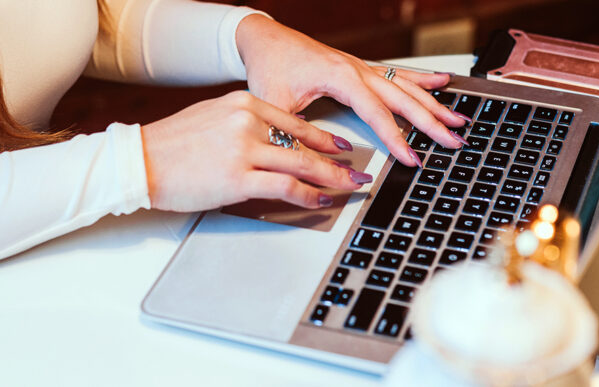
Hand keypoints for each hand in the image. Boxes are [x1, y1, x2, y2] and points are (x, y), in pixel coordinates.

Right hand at [141, 91, 370, 211]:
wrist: (140, 159)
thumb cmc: (173, 144)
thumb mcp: (213, 119)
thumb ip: (246, 126)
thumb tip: (275, 144)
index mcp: (243, 104)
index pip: (296, 123)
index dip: (325, 139)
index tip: (343, 149)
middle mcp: (248, 122)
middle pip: (306, 144)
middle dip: (339, 162)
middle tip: (359, 173)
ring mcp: (244, 149)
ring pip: (302, 165)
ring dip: (332, 179)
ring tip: (350, 188)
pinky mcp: (238, 178)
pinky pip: (285, 186)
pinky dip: (308, 194)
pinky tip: (320, 199)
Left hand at [236, 15, 470, 166]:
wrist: (264, 38)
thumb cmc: (270, 64)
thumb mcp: (274, 103)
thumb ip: (293, 133)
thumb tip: (307, 163)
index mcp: (342, 77)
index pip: (378, 114)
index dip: (397, 139)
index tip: (413, 158)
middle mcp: (358, 70)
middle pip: (404, 100)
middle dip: (432, 122)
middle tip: (455, 140)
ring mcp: (362, 68)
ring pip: (407, 86)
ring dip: (434, 103)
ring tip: (459, 118)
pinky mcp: (360, 68)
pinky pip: (398, 74)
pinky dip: (422, 79)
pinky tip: (443, 81)